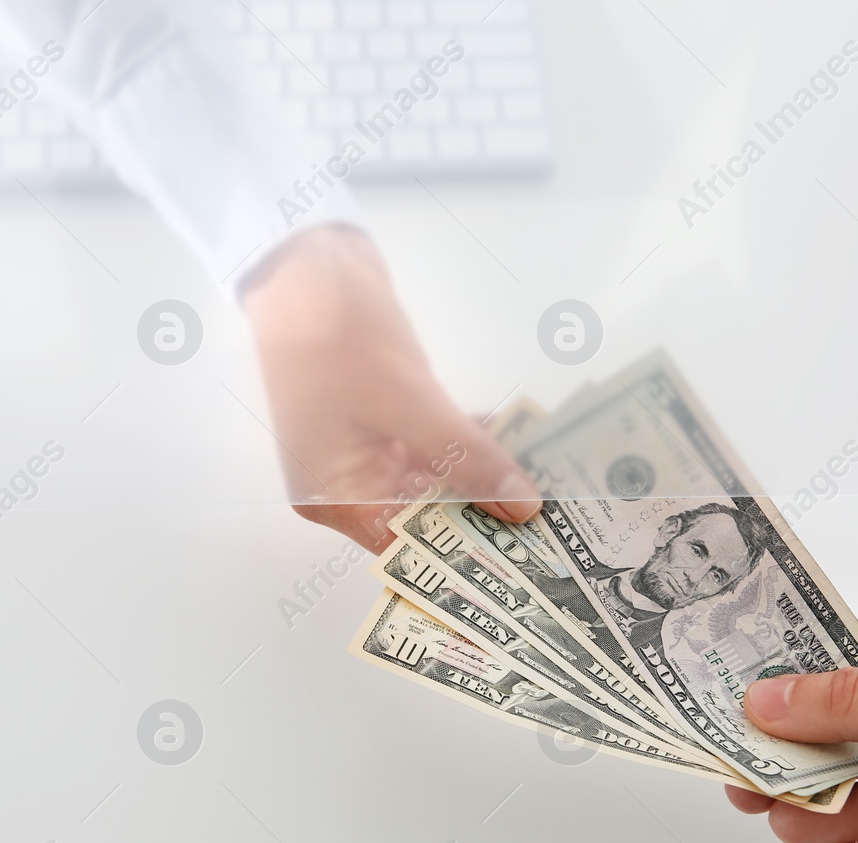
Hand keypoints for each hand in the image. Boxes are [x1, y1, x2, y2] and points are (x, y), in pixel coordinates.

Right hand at [242, 225, 539, 551]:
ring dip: (483, 479)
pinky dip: (467, 444)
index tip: (524, 566)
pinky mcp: (384, 417)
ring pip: (434, 482)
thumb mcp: (410, 402)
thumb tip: (524, 506)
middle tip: (550, 528)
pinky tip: (516, 442)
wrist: (307, 262)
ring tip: (546, 486)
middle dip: (482, 518)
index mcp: (334, 498)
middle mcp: (347, 485)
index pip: (407, 550)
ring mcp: (364, 449)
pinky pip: (432, 447)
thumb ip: (467, 458)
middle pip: (423, 519)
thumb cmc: (339, 337)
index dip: (464, 560)